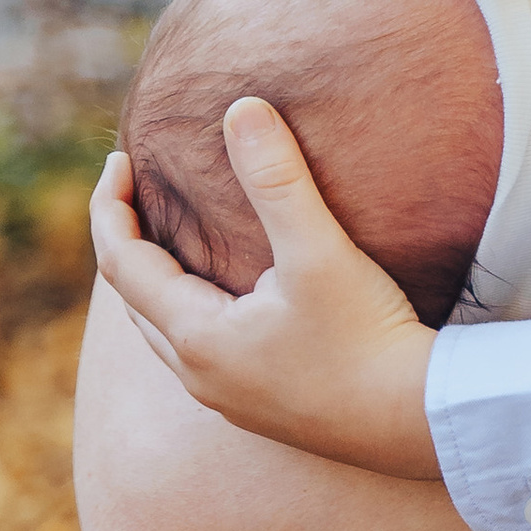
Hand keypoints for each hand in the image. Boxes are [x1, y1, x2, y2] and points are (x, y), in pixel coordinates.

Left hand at [90, 115, 442, 480]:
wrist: (419, 422)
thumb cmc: (368, 338)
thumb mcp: (319, 251)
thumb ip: (278, 180)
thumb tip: (241, 109)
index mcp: (196, 337)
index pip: (121, 264)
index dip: (111, 207)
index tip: (120, 160)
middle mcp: (199, 376)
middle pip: (135, 302)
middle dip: (127, 244)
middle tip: (137, 195)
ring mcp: (230, 401)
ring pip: (167, 336)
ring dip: (158, 285)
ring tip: (173, 242)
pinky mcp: (262, 412)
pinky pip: (202, 356)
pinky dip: (193, 314)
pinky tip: (230, 302)